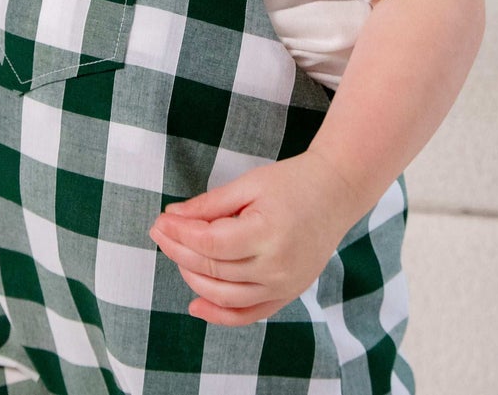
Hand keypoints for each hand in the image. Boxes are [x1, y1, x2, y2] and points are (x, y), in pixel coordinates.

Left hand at [146, 150, 368, 325]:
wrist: (337, 193)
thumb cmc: (292, 182)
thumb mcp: (249, 184)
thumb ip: (210, 205)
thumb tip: (171, 217)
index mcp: (268, 233)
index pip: (210, 244)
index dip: (180, 234)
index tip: (161, 221)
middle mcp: (277, 267)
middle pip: (213, 269)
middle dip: (179, 252)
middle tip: (160, 233)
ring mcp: (284, 286)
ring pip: (224, 296)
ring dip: (193, 278)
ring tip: (177, 256)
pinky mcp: (288, 294)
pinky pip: (248, 315)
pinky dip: (220, 315)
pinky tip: (195, 304)